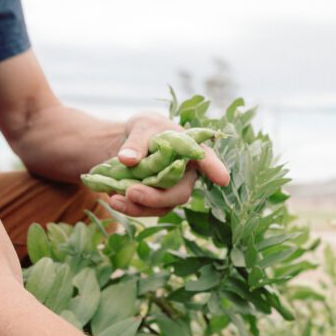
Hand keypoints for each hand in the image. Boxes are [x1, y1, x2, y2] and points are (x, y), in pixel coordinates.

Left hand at [106, 112, 230, 216]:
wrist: (129, 146)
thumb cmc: (146, 130)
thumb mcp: (141, 126)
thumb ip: (137, 141)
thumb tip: (127, 159)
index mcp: (190, 150)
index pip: (206, 159)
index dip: (215, 169)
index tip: (223, 179)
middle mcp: (186, 175)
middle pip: (180, 192)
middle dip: (157, 196)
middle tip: (132, 192)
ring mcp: (172, 192)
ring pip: (163, 206)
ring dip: (139, 206)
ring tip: (115, 199)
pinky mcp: (156, 202)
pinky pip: (146, 210)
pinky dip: (129, 207)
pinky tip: (112, 199)